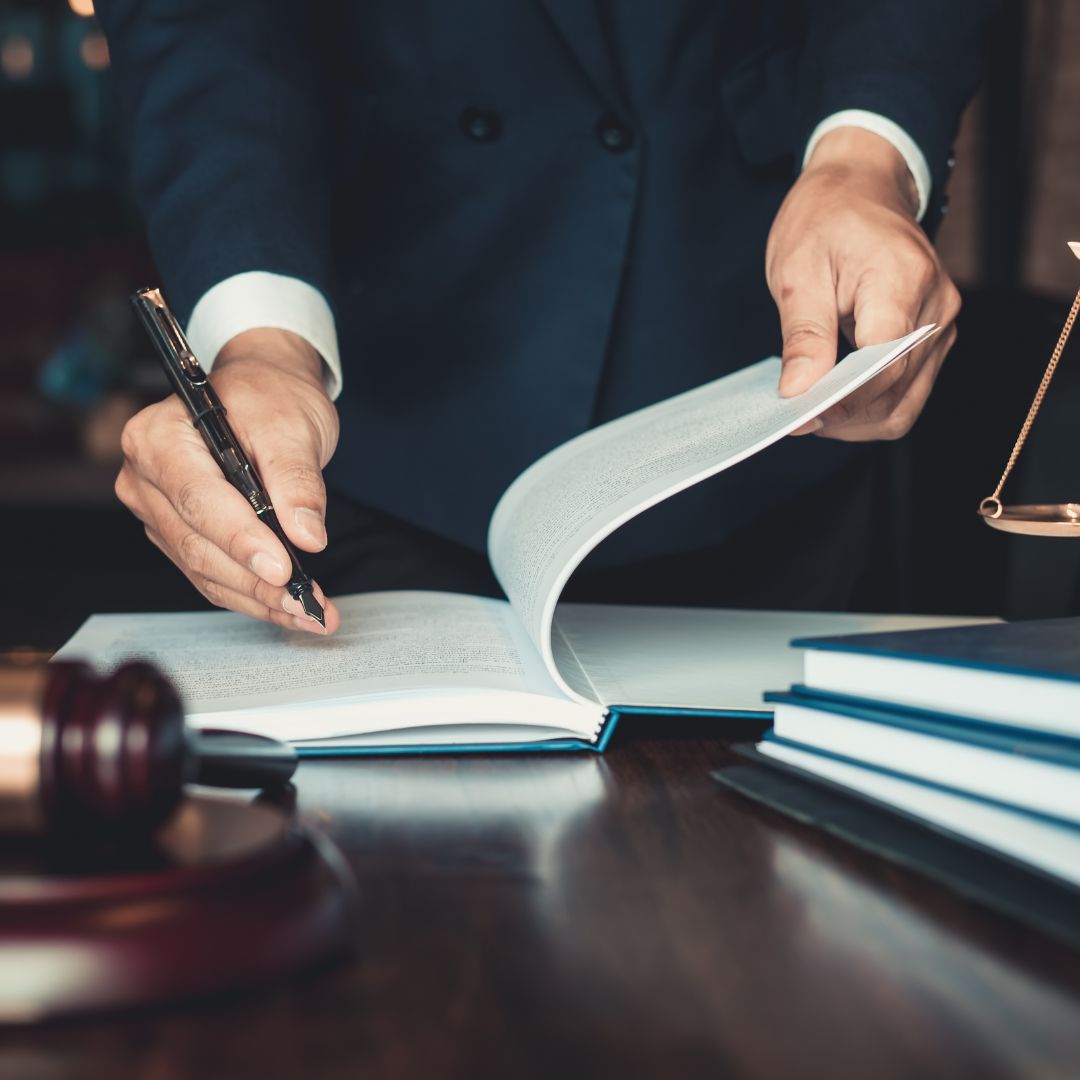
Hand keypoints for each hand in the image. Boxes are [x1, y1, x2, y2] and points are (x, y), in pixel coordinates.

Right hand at [115, 328, 341, 633]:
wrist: (264, 391)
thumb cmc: (269, 397)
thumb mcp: (291, 426)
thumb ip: (297, 481)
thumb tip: (307, 535)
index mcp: (159, 438)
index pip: (198, 500)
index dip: (240, 540)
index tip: (283, 569)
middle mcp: (146, 478)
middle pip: (198, 544)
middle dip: (257, 582)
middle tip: (307, 604)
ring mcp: (158, 510)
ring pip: (205, 570)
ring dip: (258, 598)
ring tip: (310, 613)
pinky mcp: (179, 534)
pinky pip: (212, 575)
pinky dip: (252, 596)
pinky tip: (289, 608)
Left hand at [766, 127, 959, 438]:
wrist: (861, 186)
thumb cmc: (826, 218)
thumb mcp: (798, 270)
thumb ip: (803, 335)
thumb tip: (799, 392)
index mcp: (903, 282)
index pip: (882, 367)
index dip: (840, 402)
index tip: (798, 416)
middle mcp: (937, 308)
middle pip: (894, 394)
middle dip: (843, 416)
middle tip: (794, 415)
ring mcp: (941, 326)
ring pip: (904, 405)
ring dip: (855, 419)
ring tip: (811, 407)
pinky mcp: (934, 338)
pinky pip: (906, 392)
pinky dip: (868, 406)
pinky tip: (833, 397)